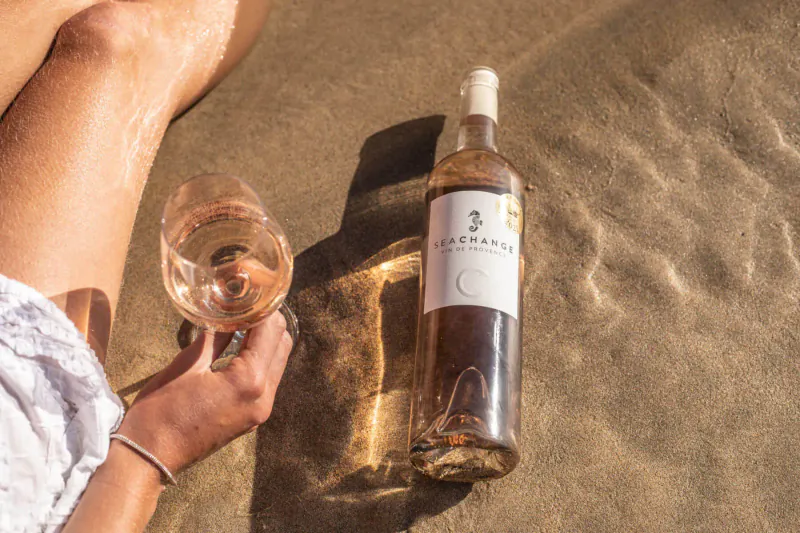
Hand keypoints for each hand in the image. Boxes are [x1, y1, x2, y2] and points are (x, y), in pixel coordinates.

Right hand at [116, 311, 291, 476]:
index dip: (261, 306)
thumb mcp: (186, 364)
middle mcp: (263, 397)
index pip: (271, 330)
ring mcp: (260, 411)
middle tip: (246, 303)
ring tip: (243, 321)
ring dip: (266, 340)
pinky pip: (268, 379)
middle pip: (282, 344)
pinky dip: (260, 359)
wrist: (150, 458)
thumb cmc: (161, 412)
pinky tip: (240, 347)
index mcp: (249, 381)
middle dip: (268, 320)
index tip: (248, 291)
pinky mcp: (252, 418)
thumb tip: (228, 311)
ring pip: (278, 362)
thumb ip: (215, 336)